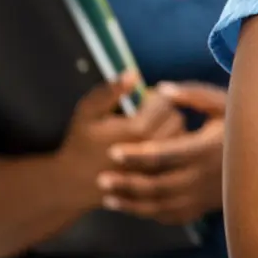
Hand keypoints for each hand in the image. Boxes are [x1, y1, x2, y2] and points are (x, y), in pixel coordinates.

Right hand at [54, 74, 182, 207]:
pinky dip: (172, 146)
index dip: (156, 96)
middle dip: (165, 111)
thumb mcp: (87, 113)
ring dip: (170, 127)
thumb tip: (133, 73)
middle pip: (177, 118)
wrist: (76, 184)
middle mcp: (153, 149)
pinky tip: (153, 145)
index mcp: (137, 130)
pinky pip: (178, 155)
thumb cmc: (81, 144)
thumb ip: (111, 91)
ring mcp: (159, 166)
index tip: (143, 99)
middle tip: (147, 112)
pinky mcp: (160, 178)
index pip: (165, 102)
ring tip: (150, 128)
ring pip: (181, 136)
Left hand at [98, 81, 228, 225]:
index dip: (139, 155)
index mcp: (208, 147)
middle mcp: (205, 175)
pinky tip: (127, 206)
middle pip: (159, 185)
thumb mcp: (224, 103)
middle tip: (101, 178)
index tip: (114, 152)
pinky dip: (147, 213)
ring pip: (162, 205)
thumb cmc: (238, 124)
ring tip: (107, 196)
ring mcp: (203, 195)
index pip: (167, 154)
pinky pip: (170, 215)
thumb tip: (161, 90)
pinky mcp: (201, 207)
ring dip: (132, 203)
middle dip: (127, 183)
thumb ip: (193, 94)